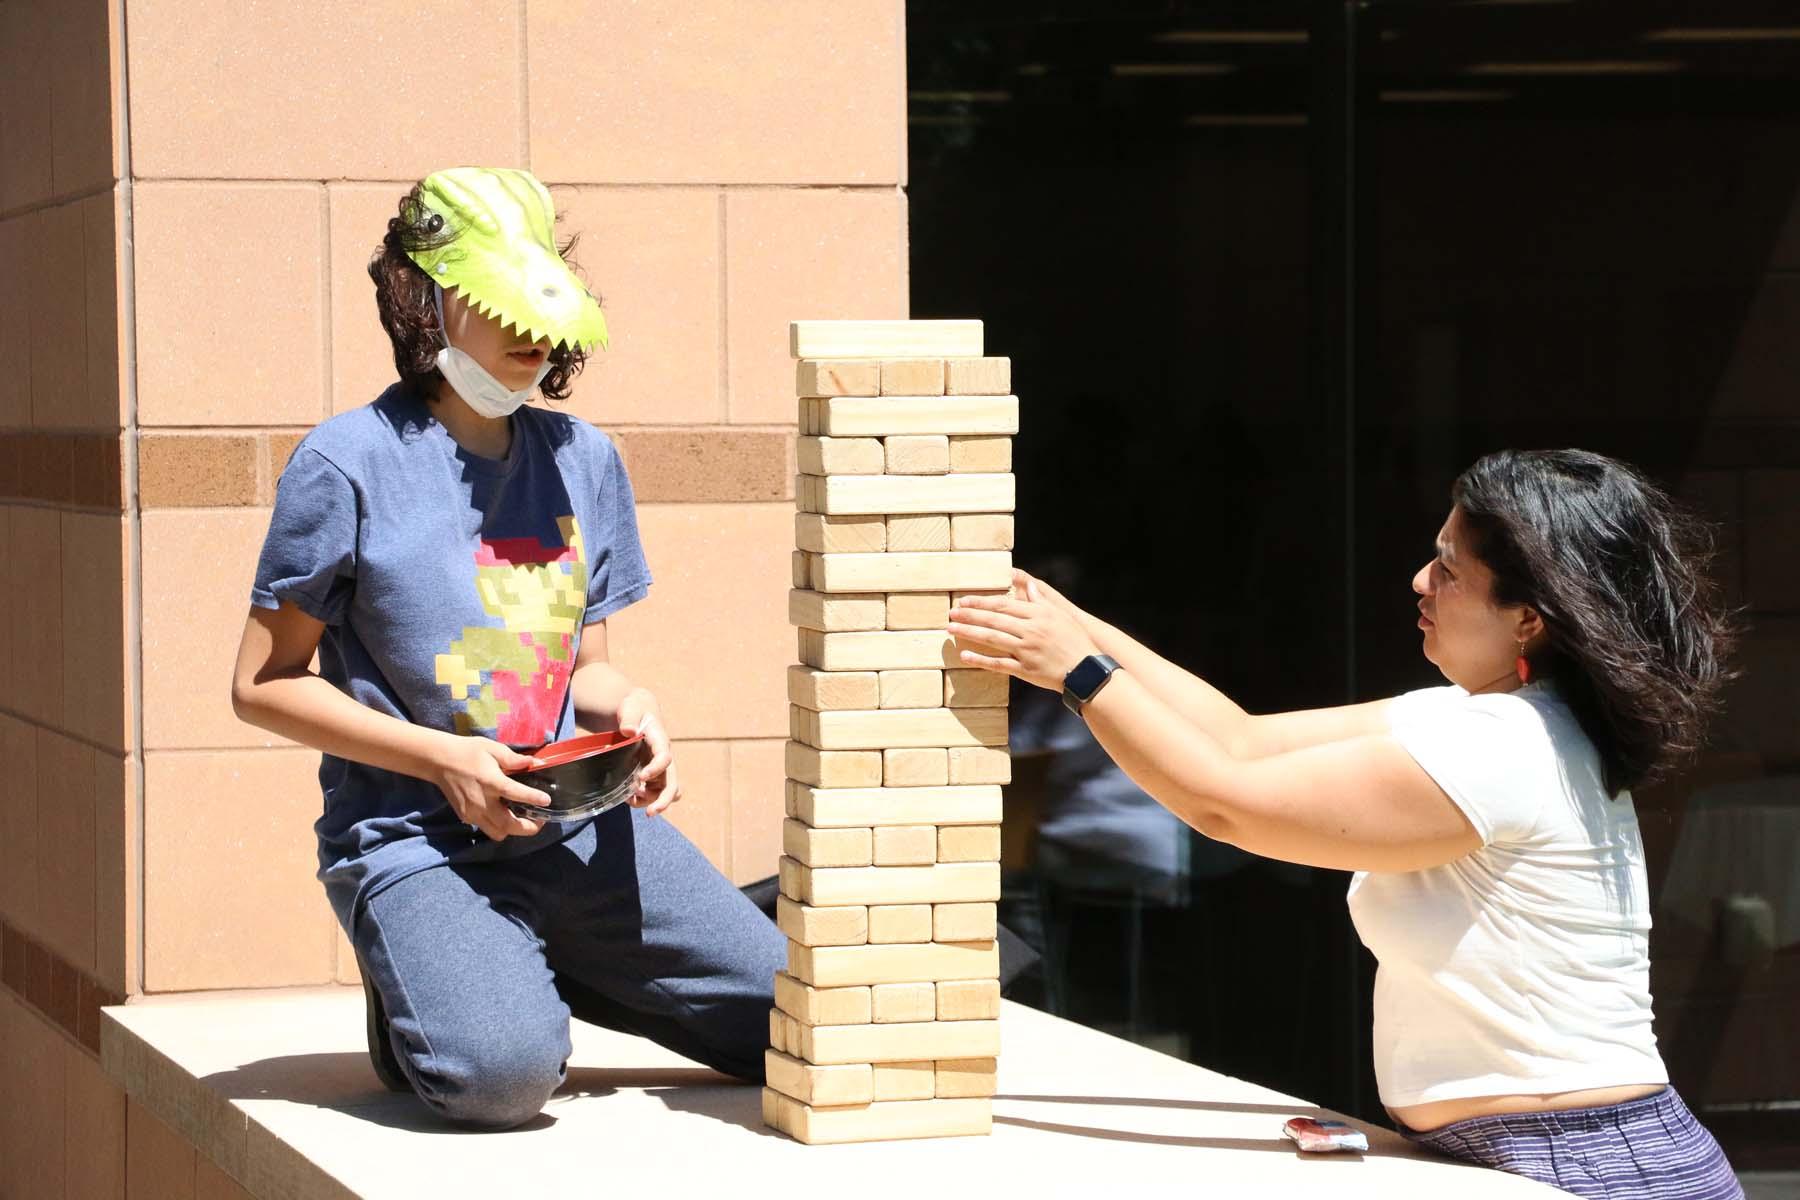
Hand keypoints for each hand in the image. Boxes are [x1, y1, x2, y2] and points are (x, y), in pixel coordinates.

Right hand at [431, 736, 547, 840]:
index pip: (515, 794)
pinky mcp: (465, 817)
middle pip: (508, 826)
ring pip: (498, 833)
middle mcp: (482, 802)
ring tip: (522, 818)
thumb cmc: (468, 752)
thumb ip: (514, 759)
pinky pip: (486, 828)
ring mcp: (472, 812)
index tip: (547, 801)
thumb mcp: (492, 748)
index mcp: (491, 782)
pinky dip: (498, 826)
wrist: (438, 760)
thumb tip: (535, 763)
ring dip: (513, 830)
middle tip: (540, 819)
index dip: (533, 799)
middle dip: (528, 827)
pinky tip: (504, 813)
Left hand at [618, 690, 680, 816]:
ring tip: (632, 802)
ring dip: (651, 801)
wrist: (636, 711)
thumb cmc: (634, 708)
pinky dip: (643, 799)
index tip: (642, 777)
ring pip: (664, 791)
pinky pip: (653, 792)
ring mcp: (658, 767)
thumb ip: (629, 717)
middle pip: (672, 782)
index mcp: (660, 741)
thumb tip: (628, 730)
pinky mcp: (651, 773)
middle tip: (651, 812)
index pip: (665, 757)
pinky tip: (629, 799)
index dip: (656, 769)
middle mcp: (663, 757)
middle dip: (664, 799)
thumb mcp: (630, 707)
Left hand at [949, 575, 1103, 691]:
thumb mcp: (1060, 615)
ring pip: (992, 639)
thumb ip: (1040, 601)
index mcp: (1037, 615)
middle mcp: (1030, 631)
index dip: (981, 603)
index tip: (964, 601)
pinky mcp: (1025, 669)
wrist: (1086, 669)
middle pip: (994, 620)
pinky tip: (965, 656)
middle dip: (970, 616)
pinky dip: (980, 660)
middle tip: (951, 613)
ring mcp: (1026, 651)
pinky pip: (998, 664)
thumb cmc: (1075, 640)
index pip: (1003, 605)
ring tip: (951, 629)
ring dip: (969, 633)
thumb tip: (1028, 585)